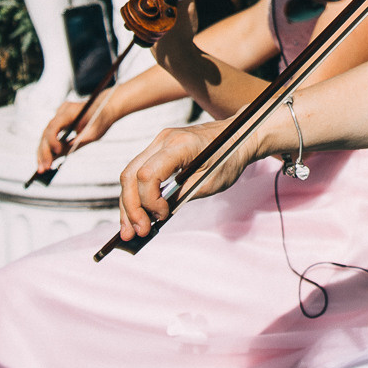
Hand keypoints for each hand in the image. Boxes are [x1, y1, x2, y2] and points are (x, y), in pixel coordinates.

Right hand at [34, 94, 108, 175]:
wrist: (105, 108)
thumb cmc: (101, 119)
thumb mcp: (94, 132)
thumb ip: (78, 141)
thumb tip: (60, 155)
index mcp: (69, 111)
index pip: (54, 126)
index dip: (52, 140)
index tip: (57, 153)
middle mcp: (60, 112)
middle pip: (46, 133)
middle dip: (44, 152)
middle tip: (43, 168)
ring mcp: (58, 117)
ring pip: (45, 136)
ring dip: (42, 153)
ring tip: (41, 169)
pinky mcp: (58, 123)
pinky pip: (49, 137)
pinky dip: (47, 149)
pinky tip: (45, 162)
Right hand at [117, 121, 256, 241]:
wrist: (239, 134)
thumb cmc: (229, 156)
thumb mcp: (210, 182)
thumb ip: (182, 196)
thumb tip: (157, 215)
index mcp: (180, 145)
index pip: (148, 175)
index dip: (149, 201)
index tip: (162, 216)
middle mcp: (163, 139)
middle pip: (131, 175)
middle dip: (130, 208)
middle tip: (134, 233)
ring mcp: (159, 142)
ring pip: (130, 174)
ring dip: (128, 204)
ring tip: (129, 231)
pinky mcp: (159, 149)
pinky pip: (139, 172)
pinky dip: (136, 194)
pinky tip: (136, 214)